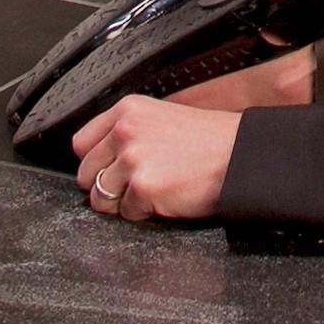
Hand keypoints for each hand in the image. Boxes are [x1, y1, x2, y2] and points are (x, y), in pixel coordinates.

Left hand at [71, 98, 236, 219]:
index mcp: (127, 111)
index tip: (109, 169)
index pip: (81, 144)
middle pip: (86, 174)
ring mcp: (133, 160)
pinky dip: (144, 213)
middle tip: (136, 184)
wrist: (241, 155)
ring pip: (101, 198)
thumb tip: (101, 158)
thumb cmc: (209, 141)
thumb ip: (128, 131)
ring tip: (152, 191)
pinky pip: (127, 213)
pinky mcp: (144, 188)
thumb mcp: (162, 118)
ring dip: (123, 202)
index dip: (95, 162)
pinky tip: (166, 197)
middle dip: (107, 185)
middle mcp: (125, 131)